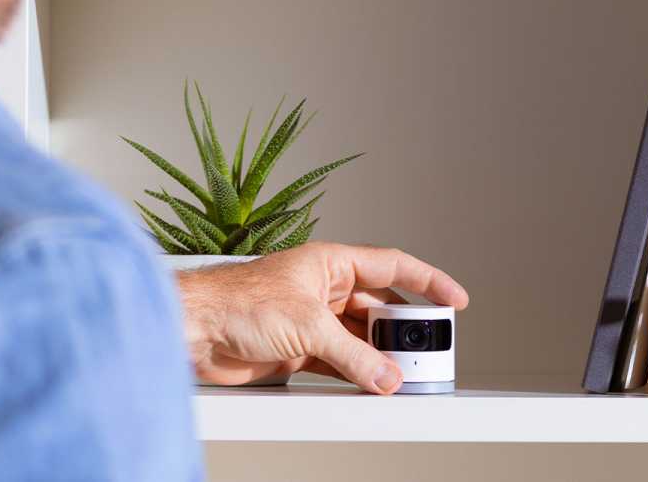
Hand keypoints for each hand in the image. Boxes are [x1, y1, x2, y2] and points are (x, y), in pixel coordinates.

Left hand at [174, 241, 468, 393]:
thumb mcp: (307, 326)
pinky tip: (372, 385)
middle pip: (380, 308)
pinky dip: (358, 374)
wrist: (192, 330)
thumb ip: (353, 355)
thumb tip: (387, 376)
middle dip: (405, 330)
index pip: (392, 266)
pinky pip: (341, 362)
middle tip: (428, 352)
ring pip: (361, 339)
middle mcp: (324, 288)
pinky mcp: (297, 348)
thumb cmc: (236, 301)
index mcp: (330, 263)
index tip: (455, 299)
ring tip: (402, 375)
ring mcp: (312, 319)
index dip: (428, 281)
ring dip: (381, 358)